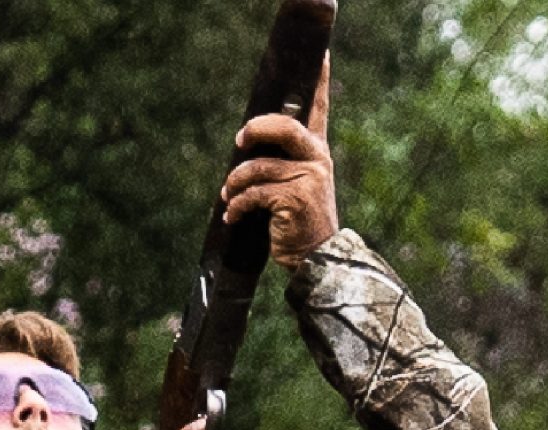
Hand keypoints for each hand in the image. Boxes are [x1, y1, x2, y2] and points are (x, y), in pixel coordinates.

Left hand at [221, 58, 338, 267]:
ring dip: (235, 183)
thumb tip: (243, 147)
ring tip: (228, 196)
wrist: (315, 257)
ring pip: (258, 166)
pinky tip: (233, 216)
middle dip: (254, 130)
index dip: (319, 80)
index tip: (319, 55)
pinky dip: (237, 206)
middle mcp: (316, 158)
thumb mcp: (293, 185)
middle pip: (283, 126)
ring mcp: (308, 177)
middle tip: (239, 142)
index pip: (320, 108)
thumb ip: (279, 161)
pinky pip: (254, 193)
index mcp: (317, 150)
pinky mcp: (295, 198)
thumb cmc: (297, 221)